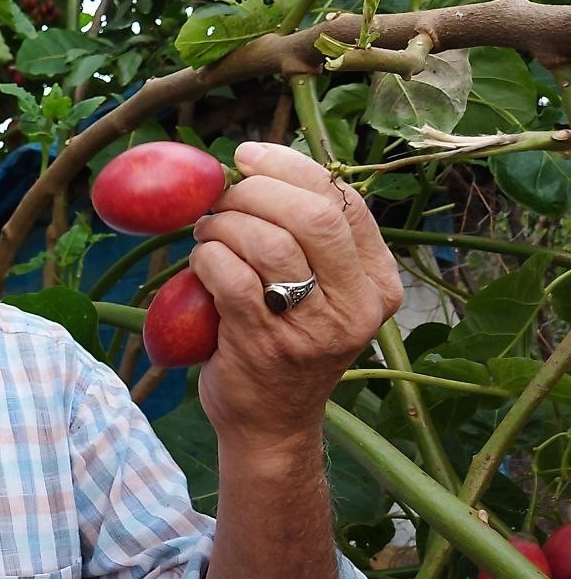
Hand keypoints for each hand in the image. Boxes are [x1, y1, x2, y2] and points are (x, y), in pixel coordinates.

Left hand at [188, 142, 402, 452]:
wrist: (271, 423)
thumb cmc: (287, 341)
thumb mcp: (321, 291)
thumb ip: (308, 237)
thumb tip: (261, 166)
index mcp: (378, 283)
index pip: (343, 202)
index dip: (291, 167)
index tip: (248, 156)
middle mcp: (356, 305)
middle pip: (311, 215)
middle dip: (255, 192)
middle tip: (222, 199)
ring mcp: (313, 328)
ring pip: (267, 242)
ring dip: (224, 224)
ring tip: (208, 232)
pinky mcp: (265, 344)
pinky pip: (231, 276)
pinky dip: (207, 257)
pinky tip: (200, 262)